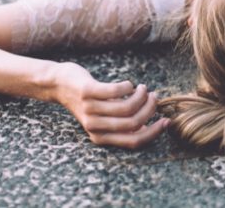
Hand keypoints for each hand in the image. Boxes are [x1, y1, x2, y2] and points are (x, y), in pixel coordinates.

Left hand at [52, 62, 167, 147]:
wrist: (58, 84)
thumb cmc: (88, 100)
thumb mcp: (103, 116)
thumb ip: (122, 122)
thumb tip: (148, 123)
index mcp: (100, 137)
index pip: (134, 141)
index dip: (153, 132)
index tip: (165, 120)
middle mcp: (95, 126)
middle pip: (133, 123)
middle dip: (150, 109)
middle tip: (153, 96)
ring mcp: (90, 109)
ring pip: (127, 107)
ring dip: (141, 96)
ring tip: (142, 88)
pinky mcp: (88, 92)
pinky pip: (117, 91)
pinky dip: (128, 86)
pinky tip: (128, 84)